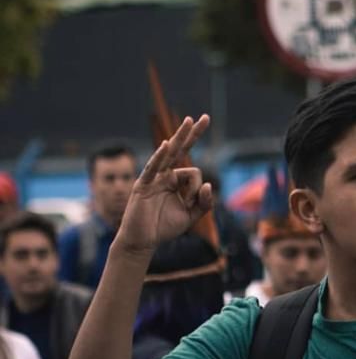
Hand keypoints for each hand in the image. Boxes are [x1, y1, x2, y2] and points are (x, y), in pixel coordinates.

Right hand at [117, 115, 211, 254]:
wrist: (143, 241)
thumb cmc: (164, 228)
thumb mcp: (191, 216)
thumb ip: (204, 203)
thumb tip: (210, 185)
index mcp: (177, 181)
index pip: (195, 173)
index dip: (198, 188)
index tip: (194, 201)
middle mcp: (165, 175)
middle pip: (181, 150)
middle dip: (193, 134)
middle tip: (204, 118)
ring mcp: (153, 178)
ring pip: (169, 154)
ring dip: (181, 137)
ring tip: (191, 120)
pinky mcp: (143, 185)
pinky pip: (152, 167)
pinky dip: (160, 156)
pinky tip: (167, 144)